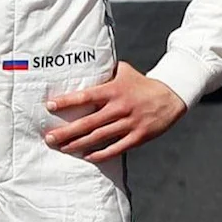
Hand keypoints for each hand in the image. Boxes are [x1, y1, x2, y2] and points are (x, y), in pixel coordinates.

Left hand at [44, 63, 184, 160]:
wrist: (172, 95)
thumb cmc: (143, 83)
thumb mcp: (125, 71)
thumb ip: (105, 71)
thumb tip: (84, 65)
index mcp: (114, 90)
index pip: (86, 96)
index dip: (67, 101)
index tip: (49, 106)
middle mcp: (120, 107)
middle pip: (88, 122)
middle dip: (67, 132)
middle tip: (49, 138)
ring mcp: (130, 123)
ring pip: (99, 137)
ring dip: (78, 144)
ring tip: (63, 147)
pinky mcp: (139, 136)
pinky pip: (117, 148)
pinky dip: (102, 154)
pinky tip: (88, 156)